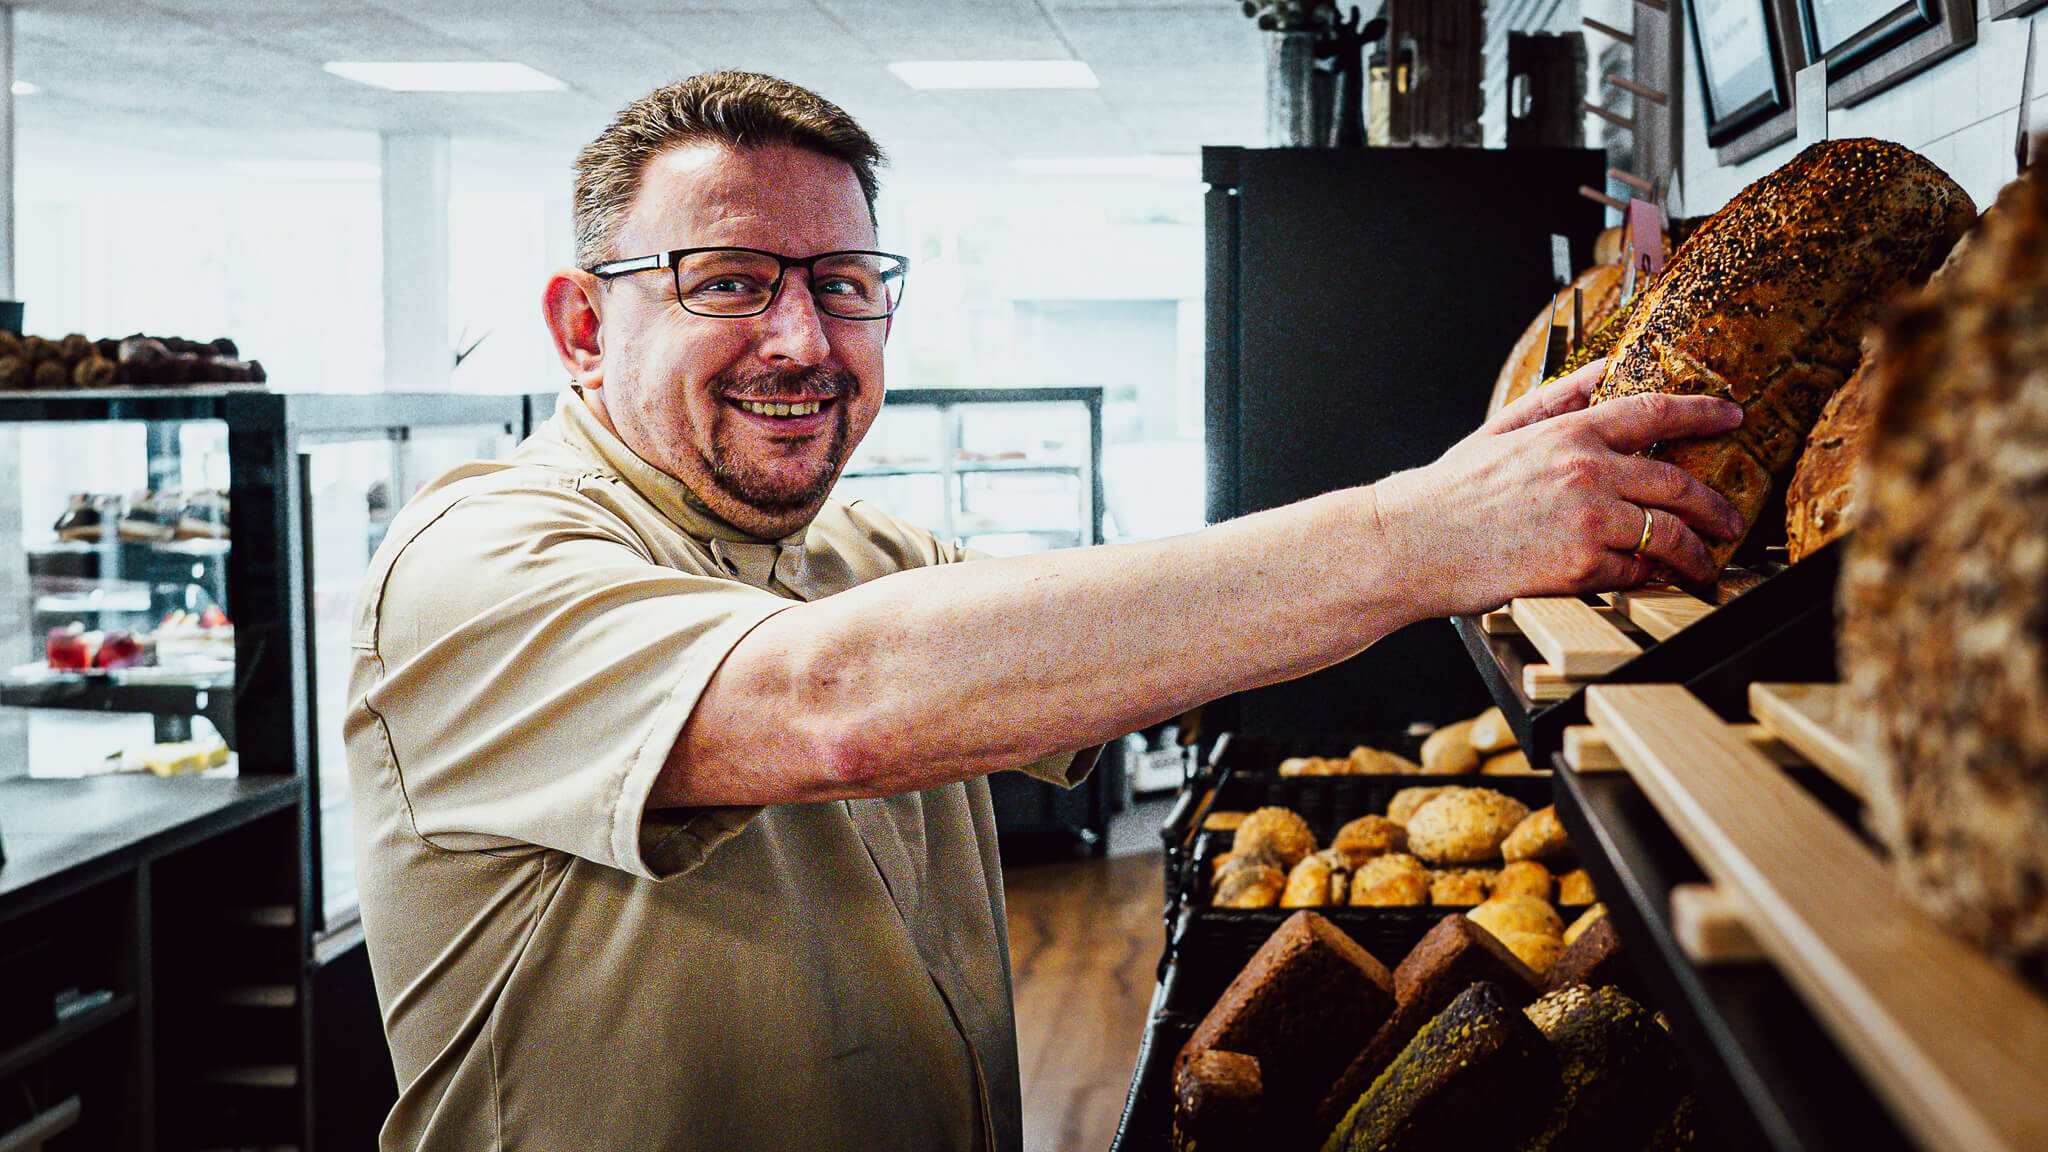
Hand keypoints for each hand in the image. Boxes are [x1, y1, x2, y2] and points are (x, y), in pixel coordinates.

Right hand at [1371, 359, 1744, 617]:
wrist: (1411, 543)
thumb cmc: (1449, 492)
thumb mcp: (1500, 430)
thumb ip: (1557, 400)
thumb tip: (1603, 373)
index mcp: (1567, 433)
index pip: (1654, 412)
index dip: (1702, 412)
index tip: (1731, 416)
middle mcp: (1586, 472)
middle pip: (1678, 484)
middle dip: (1716, 506)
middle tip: (1732, 520)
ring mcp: (1587, 520)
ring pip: (1668, 535)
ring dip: (1696, 554)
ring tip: (1704, 565)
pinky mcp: (1580, 566)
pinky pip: (1634, 572)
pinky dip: (1644, 577)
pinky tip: (1642, 579)